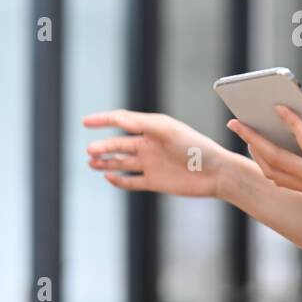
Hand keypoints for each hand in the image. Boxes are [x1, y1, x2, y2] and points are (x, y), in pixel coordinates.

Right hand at [83, 109, 232, 197]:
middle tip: (90, 151)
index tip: (85, 122)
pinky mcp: (154, 182)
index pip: (122, 121)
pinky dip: (118, 179)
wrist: (216, 173)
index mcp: (152, 128)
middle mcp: (149, 145)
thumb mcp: (168, 131)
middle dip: (103, 146)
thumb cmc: (196, 147)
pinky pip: (131, 181)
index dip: (103, 120)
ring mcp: (151, 164)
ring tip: (91, 162)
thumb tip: (118, 118)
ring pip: (121, 162)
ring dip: (106, 162)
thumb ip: (142, 124)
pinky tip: (108, 177)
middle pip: (118, 144)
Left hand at [227, 106, 301, 246]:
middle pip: (277, 159)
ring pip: (274, 172)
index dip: (292, 123)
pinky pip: (282, 180)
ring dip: (256, 153)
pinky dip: (267, 166)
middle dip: (253, 139)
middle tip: (235, 122)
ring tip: (246, 135)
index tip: (279, 107)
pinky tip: (264, 153)